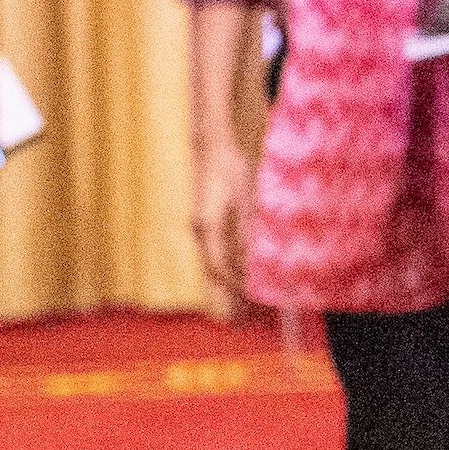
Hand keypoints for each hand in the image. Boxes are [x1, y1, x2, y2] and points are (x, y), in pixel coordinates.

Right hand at [193, 142, 254, 310]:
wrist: (209, 144)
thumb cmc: (229, 166)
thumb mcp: (246, 197)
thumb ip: (247, 229)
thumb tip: (251, 258)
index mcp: (207, 224)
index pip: (217, 265)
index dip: (233, 284)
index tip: (250, 296)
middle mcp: (198, 228)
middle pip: (212, 267)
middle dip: (230, 286)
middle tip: (251, 304)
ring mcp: (197, 224)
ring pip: (211, 259)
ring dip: (229, 275)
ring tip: (250, 291)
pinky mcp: (201, 219)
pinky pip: (213, 248)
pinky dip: (226, 261)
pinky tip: (243, 267)